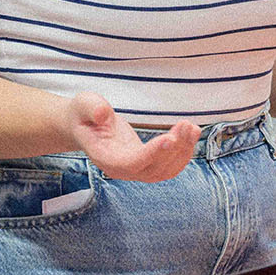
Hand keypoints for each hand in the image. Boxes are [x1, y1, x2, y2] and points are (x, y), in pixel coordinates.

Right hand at [65, 92, 200, 182]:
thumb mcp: (83, 104)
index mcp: (104, 157)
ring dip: (183, 152)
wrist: (85, 124)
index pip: (131, 163)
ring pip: (165, 171)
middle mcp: (121, 169)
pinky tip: (192, 133)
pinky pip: (169, 166)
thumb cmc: (84, 113)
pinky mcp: (146, 163)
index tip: (169, 138)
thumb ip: (92, 108)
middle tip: (186, 125)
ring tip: (191, 128)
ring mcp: (135, 169)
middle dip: (174, 150)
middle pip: (152, 170)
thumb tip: (103, 113)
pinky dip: (184, 153)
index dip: (151, 154)